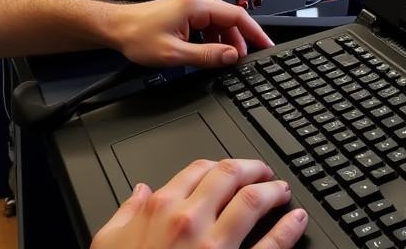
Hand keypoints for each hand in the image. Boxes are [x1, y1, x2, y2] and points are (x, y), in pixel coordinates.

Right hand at [90, 158, 306, 248]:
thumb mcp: (109, 245)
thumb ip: (127, 213)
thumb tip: (139, 191)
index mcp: (160, 209)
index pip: (199, 170)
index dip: (219, 166)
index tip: (230, 170)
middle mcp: (189, 221)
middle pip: (230, 176)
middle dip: (252, 169)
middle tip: (264, 172)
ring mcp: (215, 247)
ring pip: (253, 202)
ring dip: (273, 191)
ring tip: (282, 191)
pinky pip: (270, 246)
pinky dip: (288, 229)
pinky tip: (296, 221)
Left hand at [110, 0, 273, 69]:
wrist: (118, 27)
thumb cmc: (139, 35)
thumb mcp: (175, 53)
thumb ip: (207, 56)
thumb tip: (231, 56)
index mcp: (199, 5)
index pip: (238, 16)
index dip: (255, 32)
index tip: (266, 45)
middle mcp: (199, 0)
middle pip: (232, 19)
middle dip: (241, 41)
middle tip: (245, 62)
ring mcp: (195, 4)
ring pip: (222, 23)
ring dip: (227, 42)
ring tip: (226, 61)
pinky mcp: (190, 11)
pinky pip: (212, 24)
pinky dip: (216, 39)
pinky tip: (212, 53)